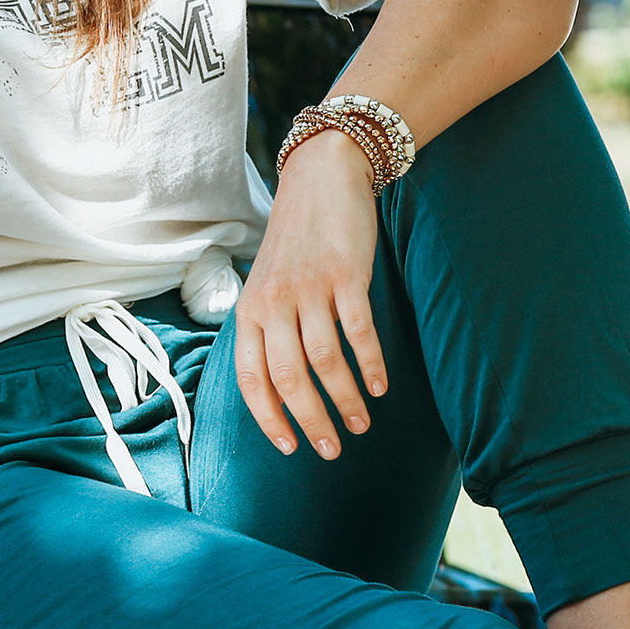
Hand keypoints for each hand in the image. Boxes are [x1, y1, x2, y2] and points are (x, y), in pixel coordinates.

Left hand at [234, 129, 388, 459]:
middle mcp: (274, 302)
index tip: (289, 447)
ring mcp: (310, 288)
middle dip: (310, 420)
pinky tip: (379, 386)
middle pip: (288, 377)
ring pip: (324, 360)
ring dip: (344, 399)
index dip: (269, 417)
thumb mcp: (266, 284)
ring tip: (360, 424)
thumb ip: (268, 328)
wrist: (321, 179)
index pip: (251, 377)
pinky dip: (370, 363)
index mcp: (250, 310)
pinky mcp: (345, 275)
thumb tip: (277, 386)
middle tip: (331, 449)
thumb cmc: (295, 241)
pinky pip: (358, 331)